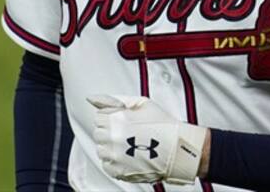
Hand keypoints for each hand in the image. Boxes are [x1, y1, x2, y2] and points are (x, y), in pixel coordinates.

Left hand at [88, 94, 207, 184]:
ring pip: (101, 150)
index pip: (99, 117)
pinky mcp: (118, 171)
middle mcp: (112, 138)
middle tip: (128, 133)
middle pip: (98, 133)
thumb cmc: (162, 125)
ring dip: (111, 146)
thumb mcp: (140, 103)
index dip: (112, 117)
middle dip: (110, 131)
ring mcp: (114, 156)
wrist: (177, 149)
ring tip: (130, 145)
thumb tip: (92, 99)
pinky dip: (114, 161)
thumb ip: (113, 99)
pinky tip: (129, 156)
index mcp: (116, 119)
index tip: (124, 121)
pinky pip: (106, 165)